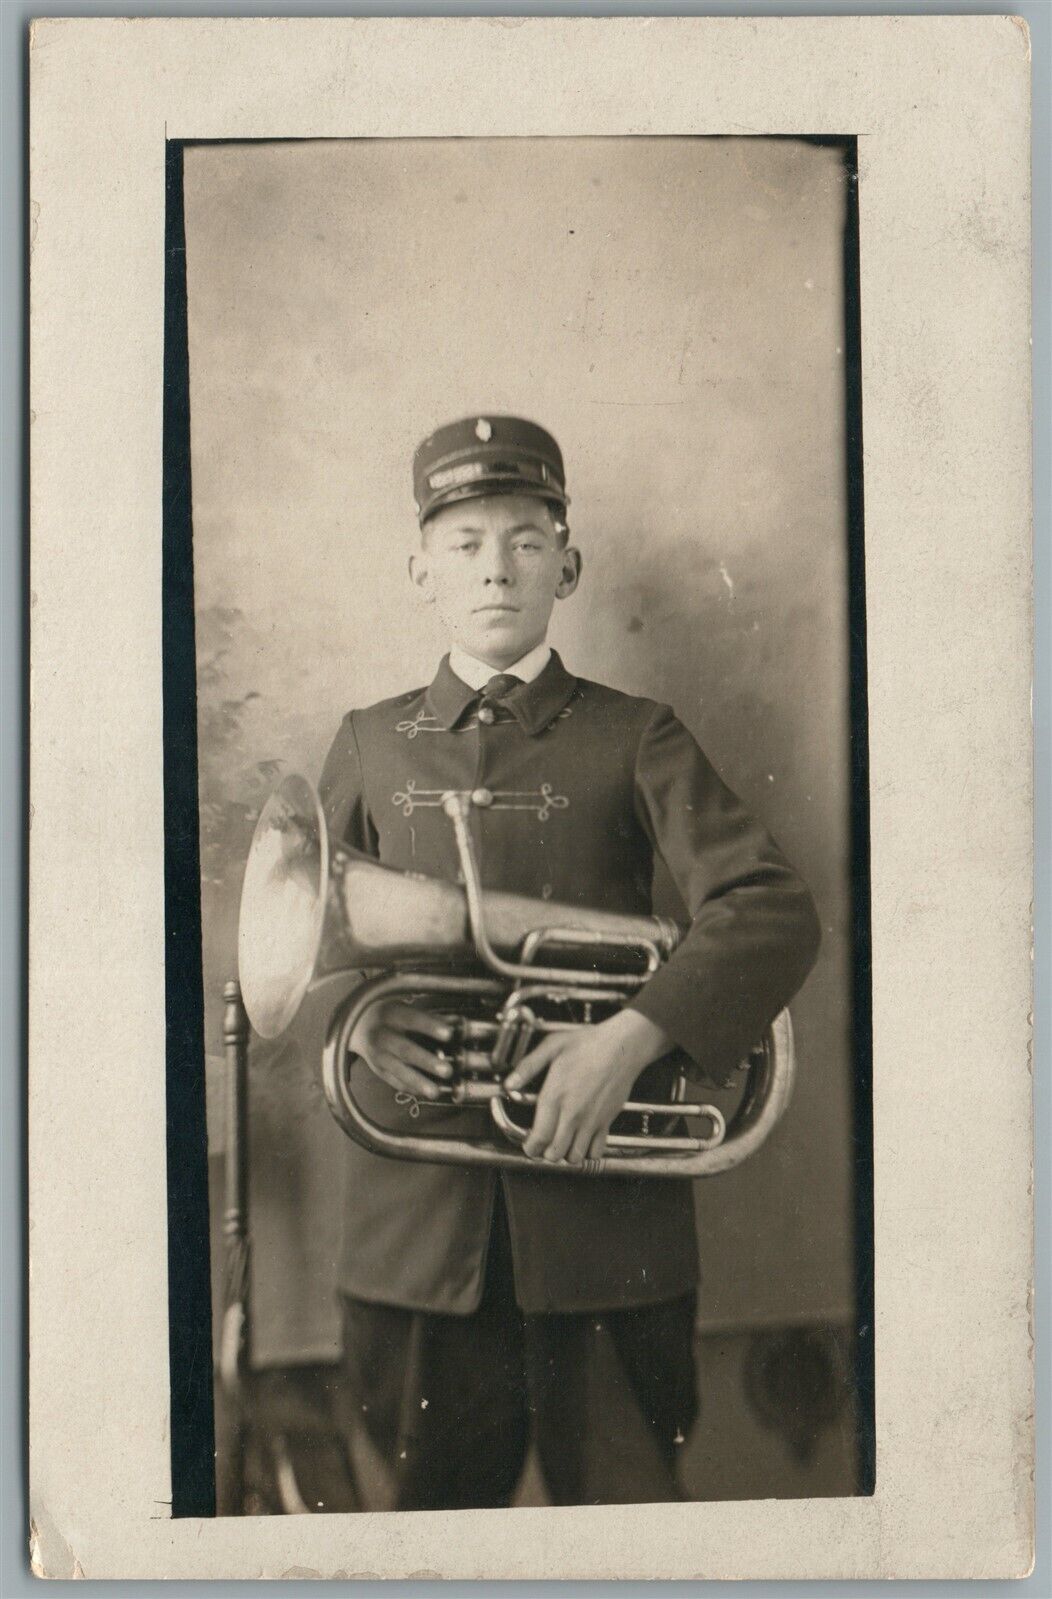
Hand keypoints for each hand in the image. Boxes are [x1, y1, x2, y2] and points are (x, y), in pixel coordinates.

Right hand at [350, 1000, 454, 1101]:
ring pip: (398, 1070)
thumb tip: (460, 1022)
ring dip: (418, 1082)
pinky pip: (394, 1082)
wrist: (357, 1025)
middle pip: (405, 1049)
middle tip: (448, 1070)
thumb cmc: (391, 1016)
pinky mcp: (378, 1071)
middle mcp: (381, 1035)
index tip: (449, 1034)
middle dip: (426, 1061)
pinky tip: (425, 1094)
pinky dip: (410, 1088)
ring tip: (436, 1092)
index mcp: (391, 1014)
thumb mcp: (406, 1010)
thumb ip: (432, 1017)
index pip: (412, 1020)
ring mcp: (377, 1055)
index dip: (430, 1026)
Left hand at [504, 1008, 671, 1165]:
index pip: (539, 1137)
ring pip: (576, 1157)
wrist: (623, 1045)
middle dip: (545, 1153)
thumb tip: (509, 1083)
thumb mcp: (552, 1047)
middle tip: (543, 1144)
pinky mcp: (607, 1121)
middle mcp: (573, 1113)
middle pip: (555, 1153)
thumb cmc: (589, 1043)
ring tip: (561, 1143)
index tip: (529, 1146)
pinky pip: (597, 1151)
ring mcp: (592, 1119)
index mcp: (555, 1096)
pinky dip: (588, 1152)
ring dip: (565, 1154)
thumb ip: (528, 1067)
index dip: (531, 1148)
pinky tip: (582, 1140)